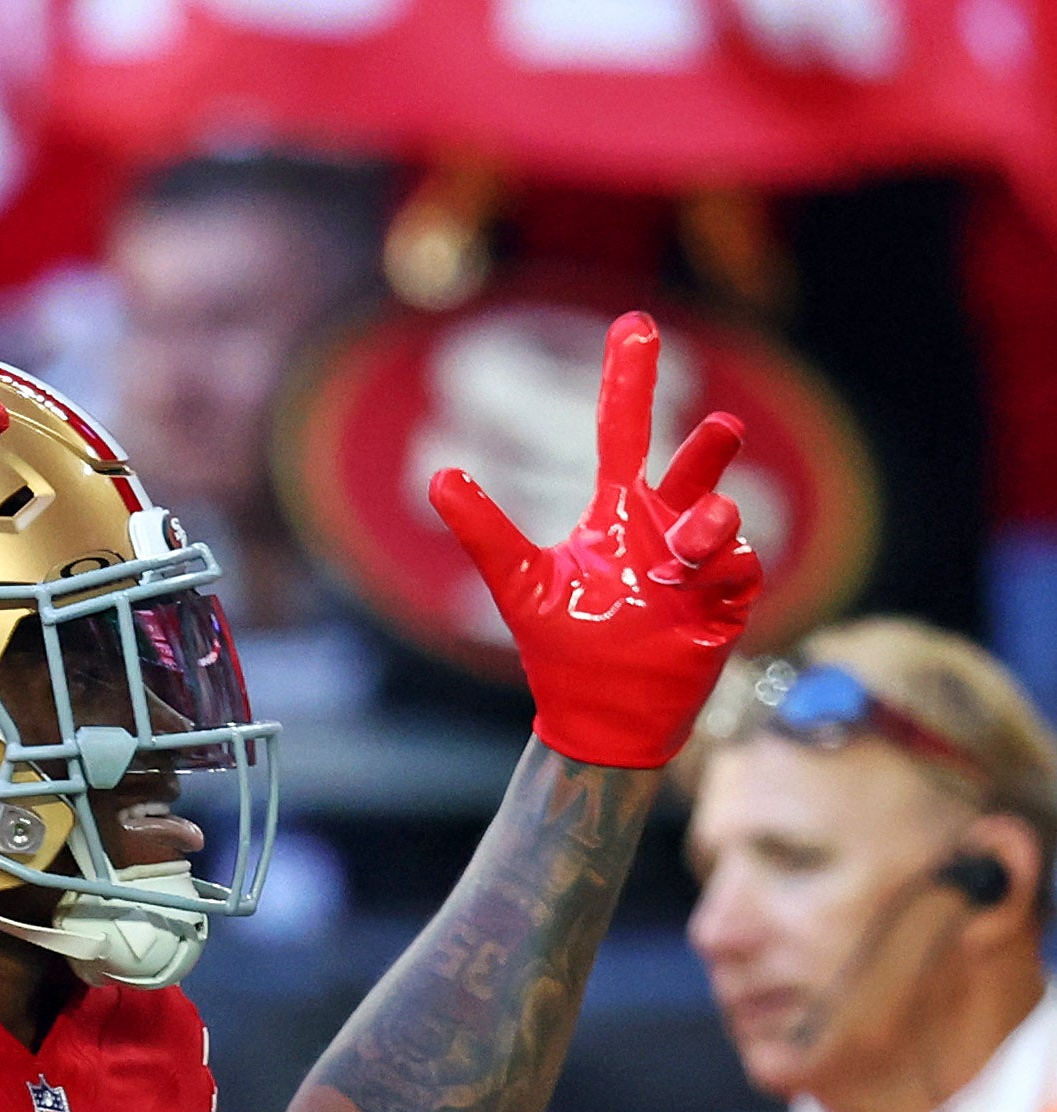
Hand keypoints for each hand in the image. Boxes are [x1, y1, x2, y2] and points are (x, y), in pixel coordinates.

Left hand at [429, 314, 763, 770]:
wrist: (601, 717)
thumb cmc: (564, 649)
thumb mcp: (520, 586)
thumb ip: (486, 533)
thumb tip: (439, 476)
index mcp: (616, 514)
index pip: (624, 434)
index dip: (627, 380)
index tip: (634, 325)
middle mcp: (663, 527)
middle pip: (693, 467)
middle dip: (711, 448)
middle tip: (723, 428)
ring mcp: (700, 563)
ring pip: (720, 519)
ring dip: (712, 524)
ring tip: (686, 543)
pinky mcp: (725, 603)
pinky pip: (741, 571)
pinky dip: (724, 571)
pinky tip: (701, 582)